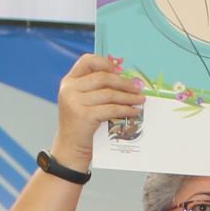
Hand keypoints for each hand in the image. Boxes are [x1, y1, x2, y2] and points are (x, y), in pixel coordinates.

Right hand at [52, 54, 145, 168]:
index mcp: (69, 81)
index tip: (121, 70)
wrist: (70, 149)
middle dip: (124, 82)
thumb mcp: (83, 102)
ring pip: (109, 94)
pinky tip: (134, 111)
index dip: (106, 62)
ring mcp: (75, 102)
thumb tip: (124, 76)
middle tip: (138, 87)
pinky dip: (126, 109)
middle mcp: (69, 89)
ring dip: (128, 97)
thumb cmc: (81, 125)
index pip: (87, 61)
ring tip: (140, 99)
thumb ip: (96, 88)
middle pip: (103, 77)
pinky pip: (111, 109)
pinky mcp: (84, 115)